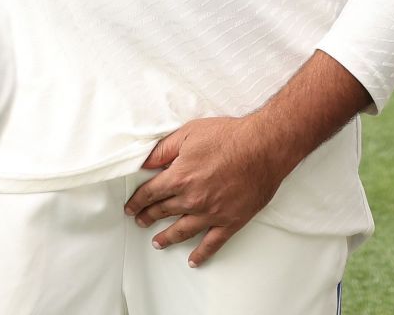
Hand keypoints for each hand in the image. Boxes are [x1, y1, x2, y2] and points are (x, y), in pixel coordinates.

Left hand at [122, 116, 292, 266]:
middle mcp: (192, 199)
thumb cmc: (228, 136)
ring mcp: (211, 213)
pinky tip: (193, 260)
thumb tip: (144, 162)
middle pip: (163, 212)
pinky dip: (201, 254)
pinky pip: (212, 243)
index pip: (150, 193)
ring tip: (157, 242)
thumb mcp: (189, 133)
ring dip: (167, 237)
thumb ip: (164, 150)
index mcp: (180, 177)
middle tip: (141, 221)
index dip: (137, 201)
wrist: (263, 147)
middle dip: (148, 217)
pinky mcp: (230, 221)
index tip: (131, 207)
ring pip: (182, 231)